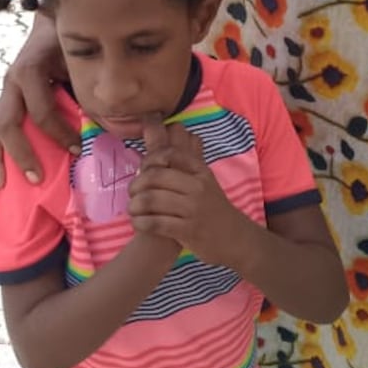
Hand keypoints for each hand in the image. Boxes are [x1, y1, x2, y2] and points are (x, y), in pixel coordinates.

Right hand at [0, 13, 75, 187]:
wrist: (51, 25)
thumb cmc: (70, 45)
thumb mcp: (82, 60)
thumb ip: (92, 90)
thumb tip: (115, 125)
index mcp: (31, 69)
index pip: (40, 110)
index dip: (58, 133)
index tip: (77, 149)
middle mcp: (12, 81)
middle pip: (6, 123)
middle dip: (21, 153)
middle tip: (37, 177)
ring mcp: (5, 92)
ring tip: (3, 184)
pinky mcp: (4, 100)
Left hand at [129, 117, 251, 268]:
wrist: (234, 237)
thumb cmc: (213, 206)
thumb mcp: (205, 180)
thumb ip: (186, 162)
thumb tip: (170, 131)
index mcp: (200, 171)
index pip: (168, 155)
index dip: (148, 160)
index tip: (142, 170)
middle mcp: (197, 187)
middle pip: (154, 177)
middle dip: (136, 185)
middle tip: (132, 192)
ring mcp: (193, 209)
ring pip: (151, 200)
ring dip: (135, 206)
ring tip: (133, 209)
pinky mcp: (187, 231)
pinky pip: (155, 223)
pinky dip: (141, 223)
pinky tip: (139, 223)